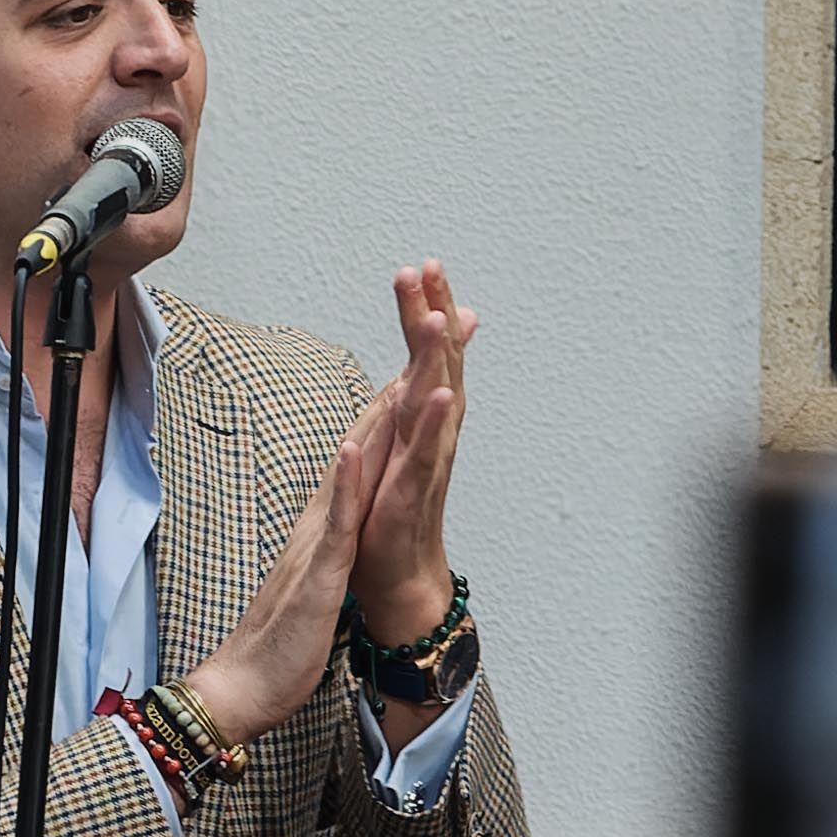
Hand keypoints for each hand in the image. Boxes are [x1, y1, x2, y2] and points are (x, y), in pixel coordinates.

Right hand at [180, 369, 440, 754]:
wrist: (246, 683)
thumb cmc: (284, 639)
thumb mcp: (320, 578)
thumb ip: (331, 544)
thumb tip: (348, 523)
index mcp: (326, 524)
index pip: (365, 456)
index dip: (395, 410)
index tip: (423, 364)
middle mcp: (320, 519)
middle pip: (363, 445)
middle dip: (398, 393)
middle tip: (428, 340)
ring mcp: (317, 541)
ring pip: (351, 471)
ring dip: (377, 421)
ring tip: (404, 369)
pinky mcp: (317, 571)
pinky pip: (333, 523)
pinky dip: (344, 484)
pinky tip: (354, 449)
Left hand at [347, 261, 476, 649]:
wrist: (398, 572)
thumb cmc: (395, 504)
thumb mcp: (403, 438)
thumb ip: (415, 392)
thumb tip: (431, 354)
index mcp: (425, 415)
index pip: (430, 351)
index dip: (430, 307)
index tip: (425, 264)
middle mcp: (435, 430)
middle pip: (438, 361)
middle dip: (433, 312)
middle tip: (427, 267)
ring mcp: (427, 458)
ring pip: (437, 397)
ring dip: (438, 356)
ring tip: (438, 316)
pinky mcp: (413, 489)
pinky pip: (427, 450)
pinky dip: (433, 421)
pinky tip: (440, 392)